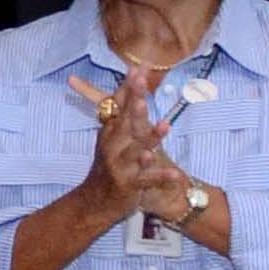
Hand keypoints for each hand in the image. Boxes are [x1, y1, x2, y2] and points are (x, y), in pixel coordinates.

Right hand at [62, 74, 200, 226]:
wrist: (93, 201)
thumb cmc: (109, 163)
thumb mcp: (112, 135)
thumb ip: (124, 107)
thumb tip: (133, 78)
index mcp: (110, 131)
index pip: (119, 104)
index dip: (130, 86)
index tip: (140, 68)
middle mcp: (112, 146)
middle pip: (125, 124)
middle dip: (134, 109)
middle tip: (143, 96)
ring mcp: (120, 166)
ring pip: (136, 151)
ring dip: (150, 139)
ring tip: (164, 127)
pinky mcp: (128, 186)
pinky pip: (147, 180)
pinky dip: (161, 177)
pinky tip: (175, 174)